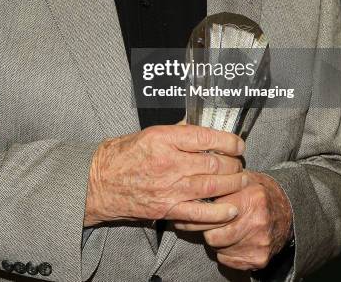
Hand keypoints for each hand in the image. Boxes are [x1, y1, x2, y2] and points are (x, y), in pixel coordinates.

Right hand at [84, 124, 245, 225]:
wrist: (99, 182)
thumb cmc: (121, 155)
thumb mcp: (148, 133)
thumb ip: (176, 132)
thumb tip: (198, 127)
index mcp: (163, 138)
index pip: (205, 137)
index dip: (228, 140)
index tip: (238, 143)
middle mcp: (169, 162)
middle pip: (213, 162)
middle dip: (233, 163)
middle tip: (239, 162)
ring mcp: (169, 188)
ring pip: (212, 186)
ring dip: (232, 184)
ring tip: (241, 180)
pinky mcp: (167, 209)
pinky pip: (200, 213)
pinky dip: (218, 213)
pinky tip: (231, 208)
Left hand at [174, 171, 292, 270]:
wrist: (287, 211)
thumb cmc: (258, 192)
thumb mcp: (244, 178)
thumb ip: (223, 181)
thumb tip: (196, 186)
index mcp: (251, 198)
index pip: (214, 213)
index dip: (203, 211)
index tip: (196, 209)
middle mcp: (257, 222)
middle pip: (214, 236)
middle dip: (206, 228)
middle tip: (207, 221)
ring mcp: (259, 243)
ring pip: (219, 249)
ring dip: (216, 240)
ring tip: (222, 228)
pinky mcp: (259, 259)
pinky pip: (228, 260)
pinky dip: (225, 251)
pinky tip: (231, 239)